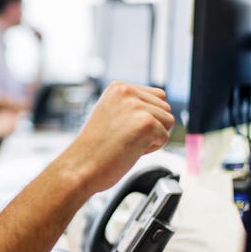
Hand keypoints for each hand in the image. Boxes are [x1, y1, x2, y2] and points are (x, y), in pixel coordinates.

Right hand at [63, 81, 173, 195]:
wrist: (82, 165)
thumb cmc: (95, 146)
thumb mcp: (111, 112)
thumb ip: (132, 105)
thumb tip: (160, 107)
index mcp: (118, 87)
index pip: (156, 95)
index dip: (147, 115)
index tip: (126, 126)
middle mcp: (127, 92)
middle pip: (165, 107)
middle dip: (152, 125)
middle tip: (126, 136)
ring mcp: (137, 106)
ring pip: (168, 121)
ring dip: (153, 136)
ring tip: (128, 141)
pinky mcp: (146, 123)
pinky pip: (165, 137)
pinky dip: (152, 148)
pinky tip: (131, 148)